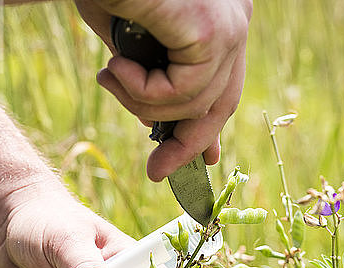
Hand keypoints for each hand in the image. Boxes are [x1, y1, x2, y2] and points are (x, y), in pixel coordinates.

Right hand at [75, 0, 251, 180]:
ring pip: (195, 104)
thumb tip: (158, 123)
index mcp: (220, 19)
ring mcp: (229, 26)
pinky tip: (117, 67)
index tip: (201, 159)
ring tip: (109, 78)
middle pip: (222, 102)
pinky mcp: (214, 31)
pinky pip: (182, 94)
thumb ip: (152, 79)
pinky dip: (142, 92)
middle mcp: (234, 21)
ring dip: (141, 105)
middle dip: (188, 143)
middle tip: (158, 172)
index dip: (209, 127)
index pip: (224, 85)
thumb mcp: (131, 43)